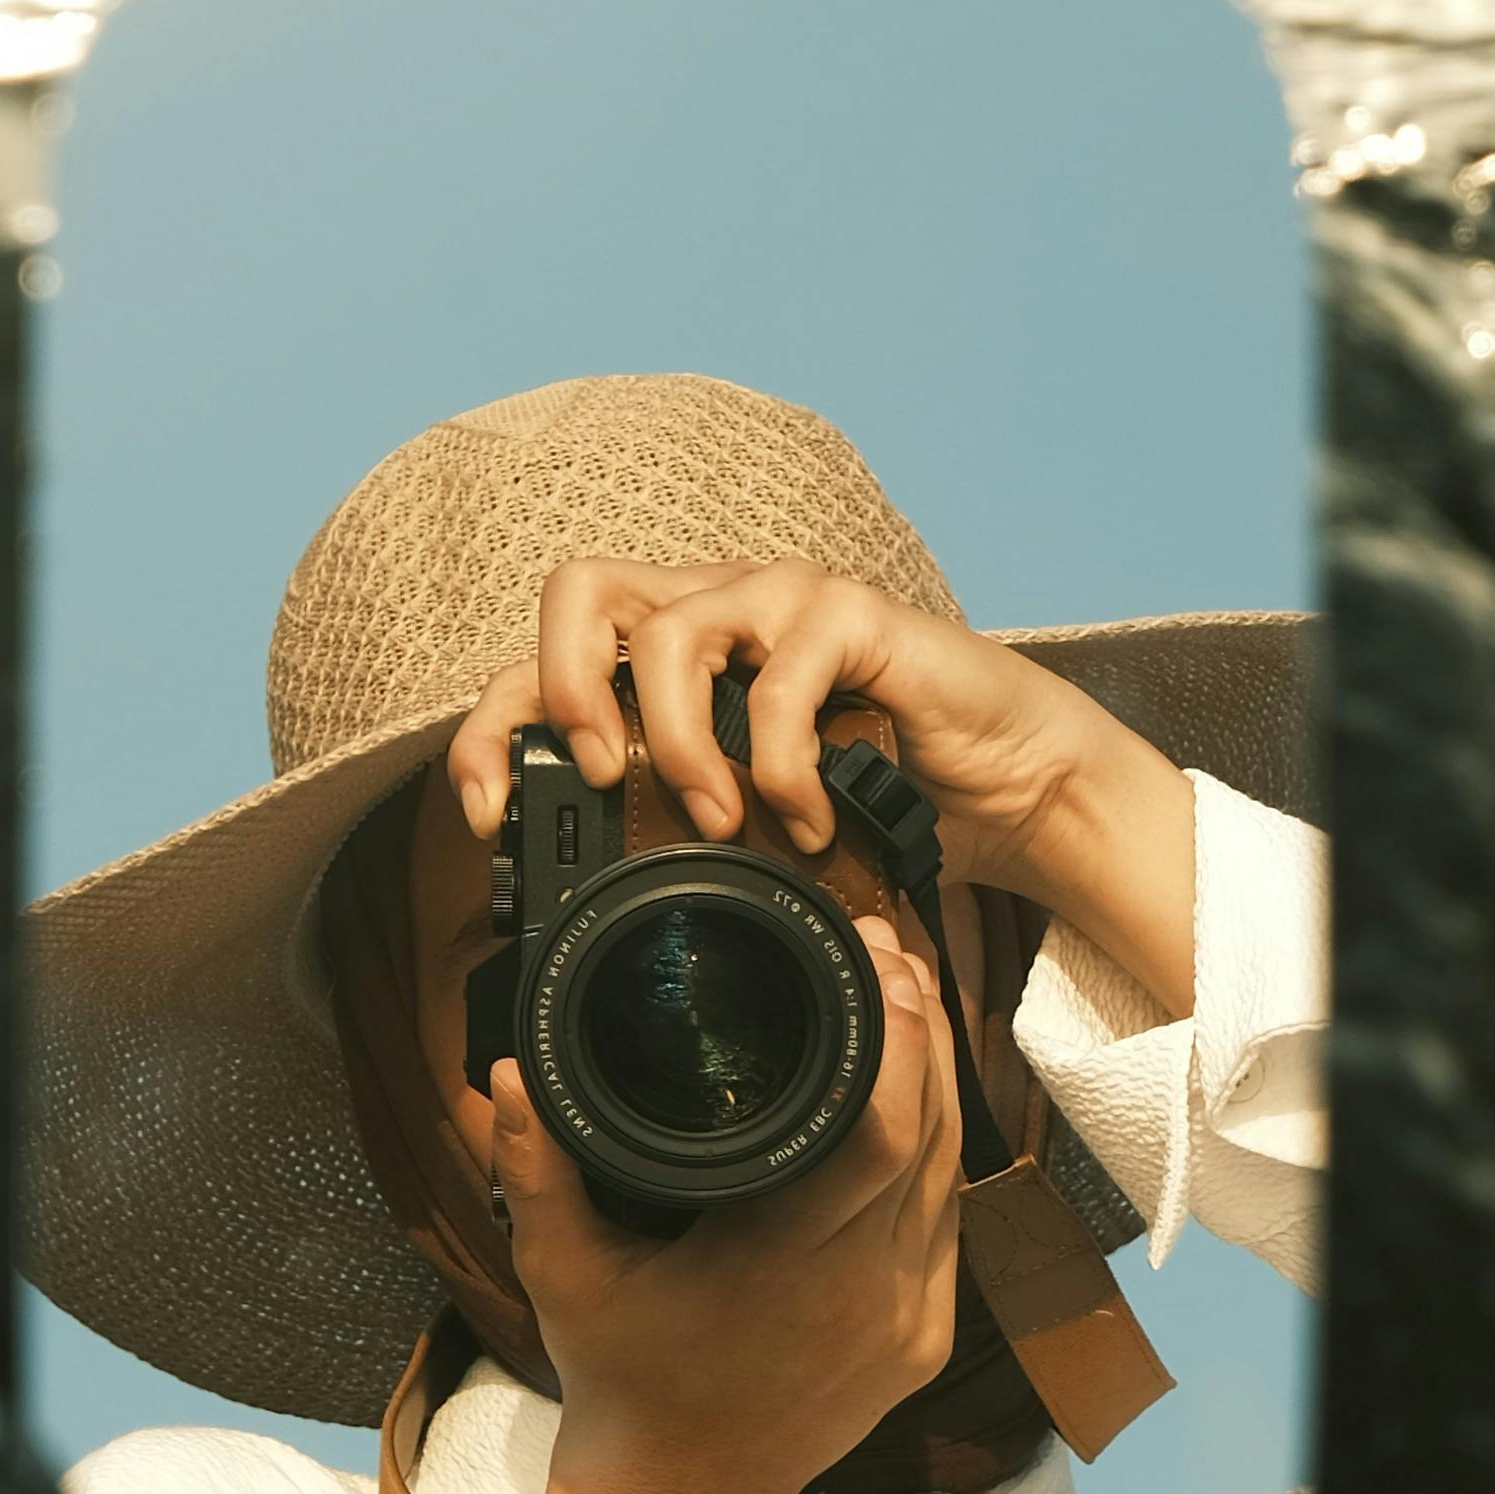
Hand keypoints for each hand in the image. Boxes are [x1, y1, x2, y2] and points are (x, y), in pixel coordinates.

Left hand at [446, 547, 1196, 1014]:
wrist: (1006, 786)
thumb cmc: (874, 802)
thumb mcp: (754, 825)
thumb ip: (676, 829)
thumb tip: (568, 904)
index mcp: (675, 651)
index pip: (546, 653)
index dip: (492, 725)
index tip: (487, 816)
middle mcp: (717, 604)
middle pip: (580, 589)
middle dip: (564, 691)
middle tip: (600, 779)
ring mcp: (784, 599)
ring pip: (672, 634)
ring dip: (681, 749)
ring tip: (723, 826)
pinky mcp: (855, 614)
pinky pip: (781, 681)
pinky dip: (781, 770)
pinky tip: (809, 824)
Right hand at [499, 897, 963, 1493]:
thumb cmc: (621, 1386)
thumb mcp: (562, 1274)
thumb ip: (534, 1169)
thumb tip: (507, 1072)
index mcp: (788, 1266)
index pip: (878, 1129)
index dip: (891, 1030)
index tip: (866, 954)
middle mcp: (868, 1291)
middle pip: (932, 1132)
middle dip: (919, 1027)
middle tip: (885, 947)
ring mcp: (908, 1319)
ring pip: (953, 1172)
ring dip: (937, 1080)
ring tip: (904, 997)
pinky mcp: (924, 1338)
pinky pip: (947, 1220)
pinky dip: (935, 1151)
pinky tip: (915, 1098)